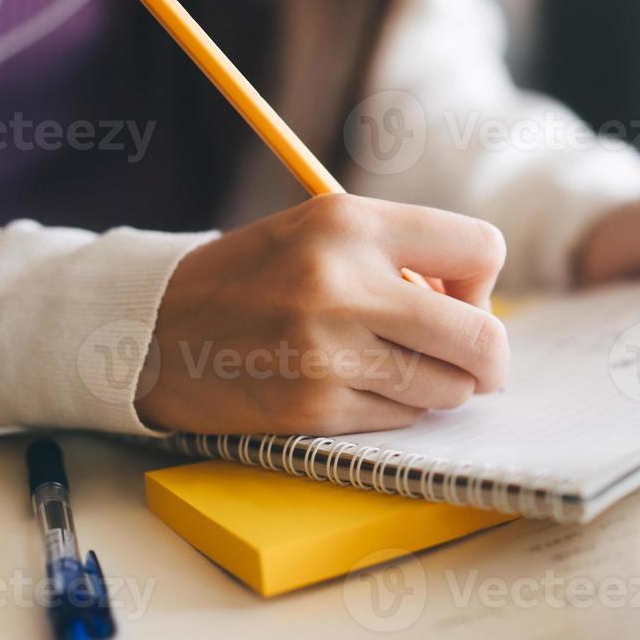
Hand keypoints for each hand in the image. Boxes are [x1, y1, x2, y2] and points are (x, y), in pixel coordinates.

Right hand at [138, 195, 508, 435]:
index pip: (482, 250)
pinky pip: (401, 417)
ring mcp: (328, 351)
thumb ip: (399, 255)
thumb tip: (479, 308)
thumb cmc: (252, 279)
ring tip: (393, 368)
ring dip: (438, 387)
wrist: (153, 331)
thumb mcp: (317, 231)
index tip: (454, 297)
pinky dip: (395, 409)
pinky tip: (353, 386)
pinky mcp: (314, 405)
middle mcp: (342, 283)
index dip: (481, 283)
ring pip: (448, 389)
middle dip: (486, 358)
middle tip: (470, 362)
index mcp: (348, 222)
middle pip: (481, 337)